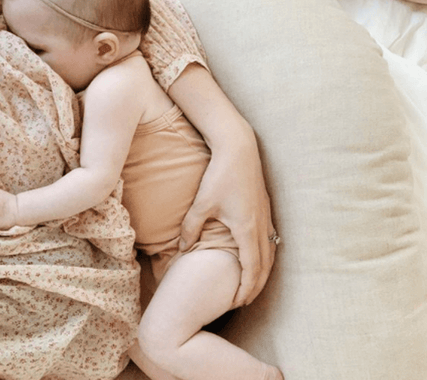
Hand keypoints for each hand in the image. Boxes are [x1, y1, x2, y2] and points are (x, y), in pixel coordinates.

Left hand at [179, 134, 276, 307]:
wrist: (239, 149)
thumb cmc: (220, 175)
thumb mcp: (202, 203)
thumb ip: (191, 228)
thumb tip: (182, 248)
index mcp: (247, 229)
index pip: (251, 269)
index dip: (245, 289)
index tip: (237, 303)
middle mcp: (261, 226)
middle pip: (265, 266)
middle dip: (256, 287)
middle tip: (244, 301)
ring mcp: (266, 217)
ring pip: (271, 253)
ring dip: (263, 272)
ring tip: (252, 283)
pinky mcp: (266, 208)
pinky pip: (271, 239)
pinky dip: (266, 255)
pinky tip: (257, 255)